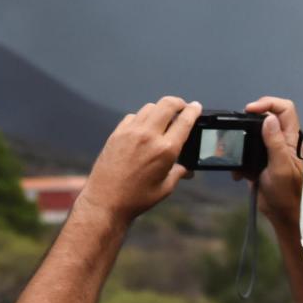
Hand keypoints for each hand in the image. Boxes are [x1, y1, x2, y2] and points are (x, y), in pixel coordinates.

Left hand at [80, 97, 201, 223]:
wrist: (106, 200)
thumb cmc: (137, 198)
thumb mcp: (165, 187)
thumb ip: (179, 173)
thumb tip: (187, 168)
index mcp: (166, 150)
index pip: (185, 120)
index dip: (194, 110)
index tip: (196, 106)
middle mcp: (148, 136)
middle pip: (167, 104)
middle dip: (178, 102)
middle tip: (182, 106)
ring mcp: (130, 132)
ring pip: (149, 107)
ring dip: (160, 110)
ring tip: (163, 119)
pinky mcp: (116, 134)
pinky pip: (133, 117)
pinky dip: (142, 118)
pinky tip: (143, 128)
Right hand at [237, 96, 301, 228]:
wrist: (280, 214)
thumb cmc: (287, 194)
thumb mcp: (280, 167)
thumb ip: (275, 142)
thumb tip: (268, 118)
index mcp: (293, 139)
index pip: (285, 109)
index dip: (268, 103)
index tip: (250, 110)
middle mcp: (283, 140)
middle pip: (267, 116)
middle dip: (250, 121)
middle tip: (238, 129)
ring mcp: (271, 149)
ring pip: (254, 132)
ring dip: (242, 141)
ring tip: (236, 153)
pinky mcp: (260, 159)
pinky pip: (246, 149)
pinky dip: (239, 159)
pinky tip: (240, 172)